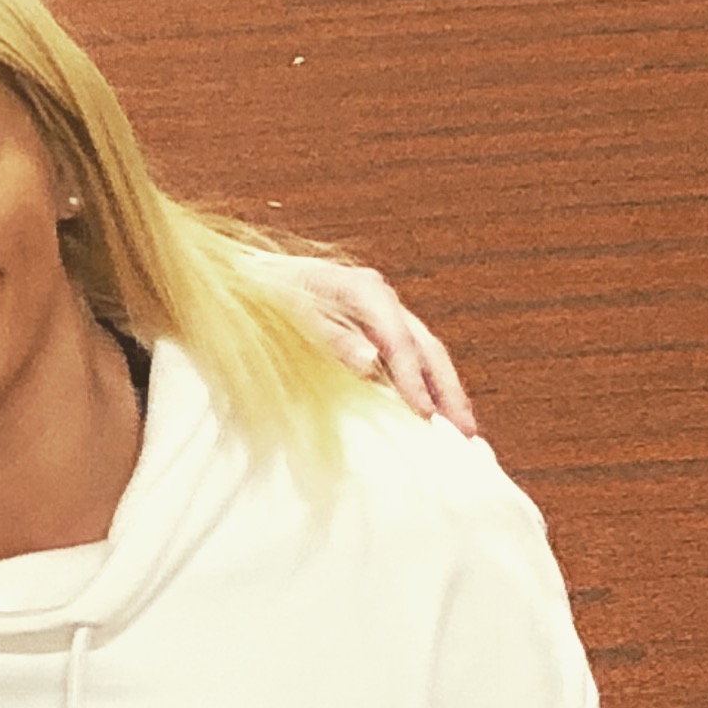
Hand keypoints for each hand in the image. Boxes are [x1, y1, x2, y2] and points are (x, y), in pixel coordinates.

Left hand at [251, 250, 475, 435]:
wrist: (243, 277)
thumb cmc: (261, 295)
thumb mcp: (287, 315)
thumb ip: (329, 337)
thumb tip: (370, 361)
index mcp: (361, 289)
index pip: (400, 341)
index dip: (414, 380)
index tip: (425, 414)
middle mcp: (378, 297)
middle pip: (426, 346)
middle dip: (447, 389)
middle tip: (464, 430)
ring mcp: (379, 311)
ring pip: (424, 351)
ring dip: (443, 389)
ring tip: (461, 426)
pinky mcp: (372, 326)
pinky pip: (408, 356)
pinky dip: (424, 383)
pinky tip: (432, 409)